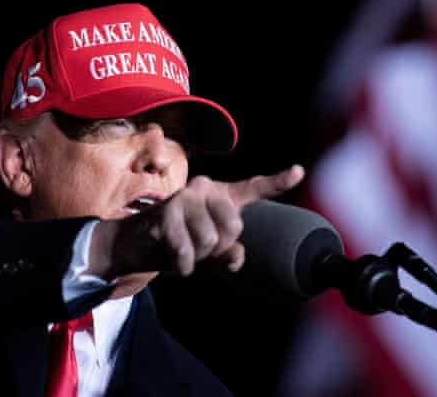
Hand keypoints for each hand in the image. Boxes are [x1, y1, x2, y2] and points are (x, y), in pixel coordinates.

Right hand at [89, 164, 304, 279]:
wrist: (136, 245)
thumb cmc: (178, 245)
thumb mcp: (209, 257)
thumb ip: (230, 257)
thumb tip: (237, 255)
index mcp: (220, 196)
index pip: (253, 189)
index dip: (278, 181)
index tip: (300, 171)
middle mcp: (204, 188)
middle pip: (234, 226)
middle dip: (219, 248)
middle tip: (199, 248)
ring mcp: (185, 198)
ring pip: (210, 240)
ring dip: (197, 257)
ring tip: (183, 249)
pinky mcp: (167, 213)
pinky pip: (188, 251)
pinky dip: (183, 265)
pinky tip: (174, 259)